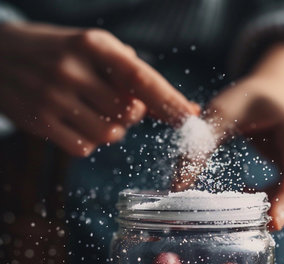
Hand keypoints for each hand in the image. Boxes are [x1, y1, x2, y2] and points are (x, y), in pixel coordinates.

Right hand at [0, 23, 197, 155]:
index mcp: (91, 44)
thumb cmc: (55, 52)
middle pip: (129, 113)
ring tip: (90, 111)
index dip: (170, 100)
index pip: (141, 77)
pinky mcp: (40, 122)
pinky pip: (85, 148)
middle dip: (131, 115)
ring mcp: (54, 97)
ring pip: (110, 134)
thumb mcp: (89, 46)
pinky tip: (74, 123)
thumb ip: (128, 70)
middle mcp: (73, 69)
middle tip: (111, 102)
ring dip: (110, 130)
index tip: (192, 116)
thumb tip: (172, 103)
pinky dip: (88, 141)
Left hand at [172, 44, 283, 229]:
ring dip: (274, 205)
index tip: (274, 221)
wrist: (270, 93)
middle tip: (258, 228)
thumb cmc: (246, 101)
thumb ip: (198, 147)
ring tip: (244, 206)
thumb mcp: (219, 115)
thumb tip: (175, 190)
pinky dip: (272, 200)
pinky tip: (248, 192)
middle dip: (282, 208)